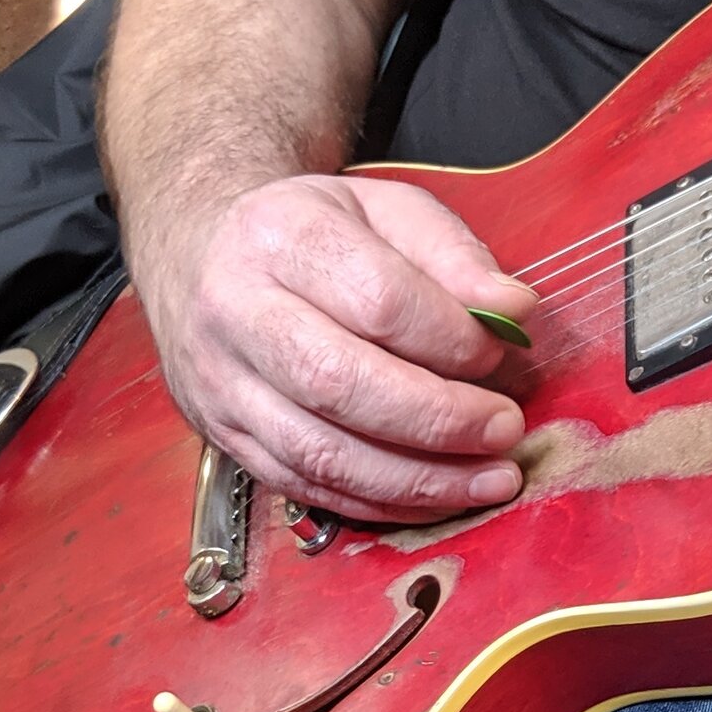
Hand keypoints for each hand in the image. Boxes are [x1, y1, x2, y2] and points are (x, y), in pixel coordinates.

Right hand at [140, 170, 540, 520]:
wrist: (197, 251)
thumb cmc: (308, 233)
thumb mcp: (382, 209)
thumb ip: (452, 253)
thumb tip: (514, 310)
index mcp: (280, 236)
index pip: (378, 300)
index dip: (452, 338)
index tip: (499, 352)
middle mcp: (236, 311)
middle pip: (341, 384)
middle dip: (439, 420)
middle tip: (505, 429)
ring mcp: (222, 383)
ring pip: (321, 453)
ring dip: (417, 480)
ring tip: (490, 479)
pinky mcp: (225, 437)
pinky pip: (306, 488)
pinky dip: (380, 502)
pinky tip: (436, 498)